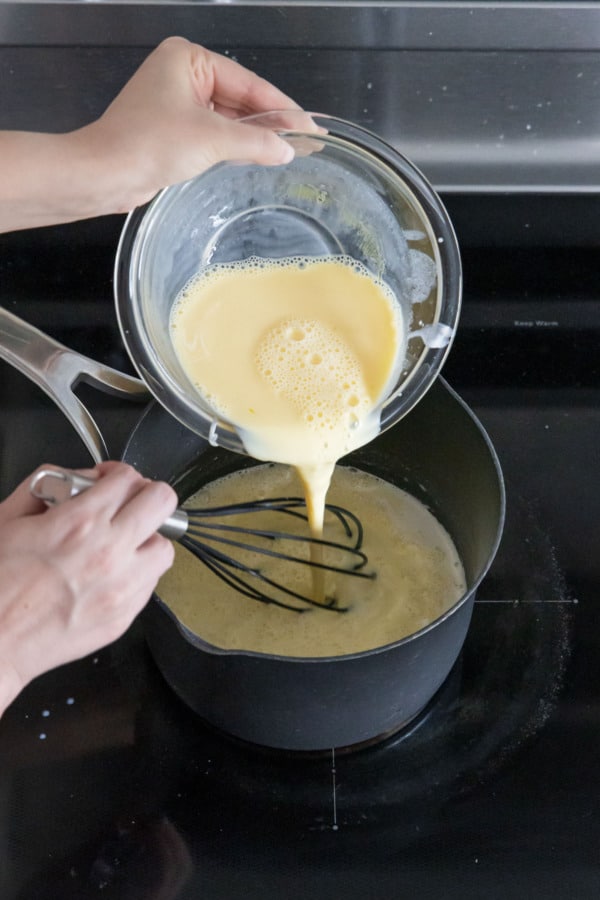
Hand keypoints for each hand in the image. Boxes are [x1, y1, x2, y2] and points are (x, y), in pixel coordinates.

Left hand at [0, 36, 302, 230]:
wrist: (106, 173)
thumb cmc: (153, 144)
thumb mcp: (213, 139)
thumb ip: (256, 141)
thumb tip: (289, 150)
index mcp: (189, 59)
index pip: (249, 83)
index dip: (283, 108)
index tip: (311, 127)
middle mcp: (182, 73)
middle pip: (240, 98)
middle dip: (271, 122)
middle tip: (307, 142)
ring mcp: (175, 101)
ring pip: (227, 117)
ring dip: (254, 135)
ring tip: (291, 152)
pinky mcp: (171, 128)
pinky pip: (213, 132)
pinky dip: (235, 144)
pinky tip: (259, 156)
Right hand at [0, 462, 176, 714]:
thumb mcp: (6, 518)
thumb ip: (44, 486)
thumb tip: (76, 479)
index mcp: (79, 523)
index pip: (128, 478)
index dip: (117, 473)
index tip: (107, 481)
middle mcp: (108, 553)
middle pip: (161, 502)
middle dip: (144, 495)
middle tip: (127, 503)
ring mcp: (121, 588)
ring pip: (165, 547)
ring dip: (147, 538)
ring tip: (124, 543)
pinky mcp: (124, 616)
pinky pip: (151, 583)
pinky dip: (138, 572)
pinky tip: (113, 573)